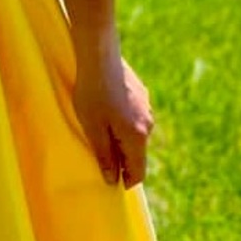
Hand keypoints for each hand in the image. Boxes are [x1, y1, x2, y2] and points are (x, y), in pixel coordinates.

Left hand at [72, 34, 154, 189]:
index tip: (114, 185)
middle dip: (123, 160)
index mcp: (137, 136)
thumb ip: (104, 155)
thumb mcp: (93, 128)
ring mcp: (146, 107)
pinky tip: (106, 112)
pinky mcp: (140, 94)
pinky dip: (123, 122)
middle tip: (102, 161)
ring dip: (122, 140)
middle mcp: (148, 123)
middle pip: (138, 152)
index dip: (127, 181)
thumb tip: (113, 179)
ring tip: (100, 134)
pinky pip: (134, 117)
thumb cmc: (92, 93)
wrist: (99, 55)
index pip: (139, 170)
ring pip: (136, 134)